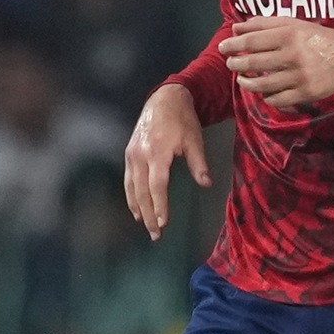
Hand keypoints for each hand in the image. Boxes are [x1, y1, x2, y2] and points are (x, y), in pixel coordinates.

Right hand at [123, 83, 210, 240]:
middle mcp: (140, 155)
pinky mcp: (129, 153)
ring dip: (138, 209)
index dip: (159, 205)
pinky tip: (136, 209)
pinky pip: (128, 180)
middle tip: (155, 234)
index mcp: (157, 152)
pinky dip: (131, 196)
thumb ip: (199, 163)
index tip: (163, 223)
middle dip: (148, 214)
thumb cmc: (182, 119)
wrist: (164, 98)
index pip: (157, 186)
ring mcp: (132, 154)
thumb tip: (206, 184)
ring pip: (131, 188)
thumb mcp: (195, 139)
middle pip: (141, 191)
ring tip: (145, 226)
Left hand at [220, 17, 333, 108]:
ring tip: (242, 80)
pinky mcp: (305, 93)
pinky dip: (267, 97)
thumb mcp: (292, 23)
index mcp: (288, 35)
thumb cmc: (314, 37)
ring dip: (247, 83)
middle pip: (253, 63)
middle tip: (230, 63)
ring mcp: (299, 76)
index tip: (224, 48)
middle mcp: (292, 55)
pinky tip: (264, 92)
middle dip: (236, 64)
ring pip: (263, 85)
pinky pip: (278, 99)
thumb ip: (264, 24)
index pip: (252, 41)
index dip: (233, 45)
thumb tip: (237, 28)